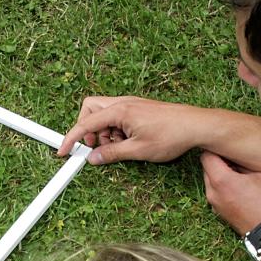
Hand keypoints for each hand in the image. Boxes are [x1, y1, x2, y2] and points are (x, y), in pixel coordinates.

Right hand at [59, 97, 260, 182]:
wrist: (197, 126)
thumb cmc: (172, 135)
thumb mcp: (138, 151)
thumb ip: (112, 154)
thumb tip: (94, 158)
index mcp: (119, 111)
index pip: (85, 123)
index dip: (71, 139)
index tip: (63, 151)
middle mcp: (123, 103)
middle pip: (89, 110)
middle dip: (86, 129)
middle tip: (95, 147)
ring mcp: (130, 104)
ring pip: (102, 114)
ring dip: (103, 132)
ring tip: (118, 147)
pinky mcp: (137, 109)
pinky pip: (116, 116)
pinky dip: (115, 130)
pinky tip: (128, 142)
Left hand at [201, 151, 260, 234]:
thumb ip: (242, 163)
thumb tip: (233, 156)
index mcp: (220, 180)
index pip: (206, 156)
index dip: (215, 147)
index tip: (226, 143)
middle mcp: (212, 193)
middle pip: (206, 168)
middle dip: (218, 160)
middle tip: (234, 155)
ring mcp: (214, 204)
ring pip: (210, 180)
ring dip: (220, 173)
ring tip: (239, 170)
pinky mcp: (219, 212)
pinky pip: (216, 192)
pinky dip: (223, 185)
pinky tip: (240, 185)